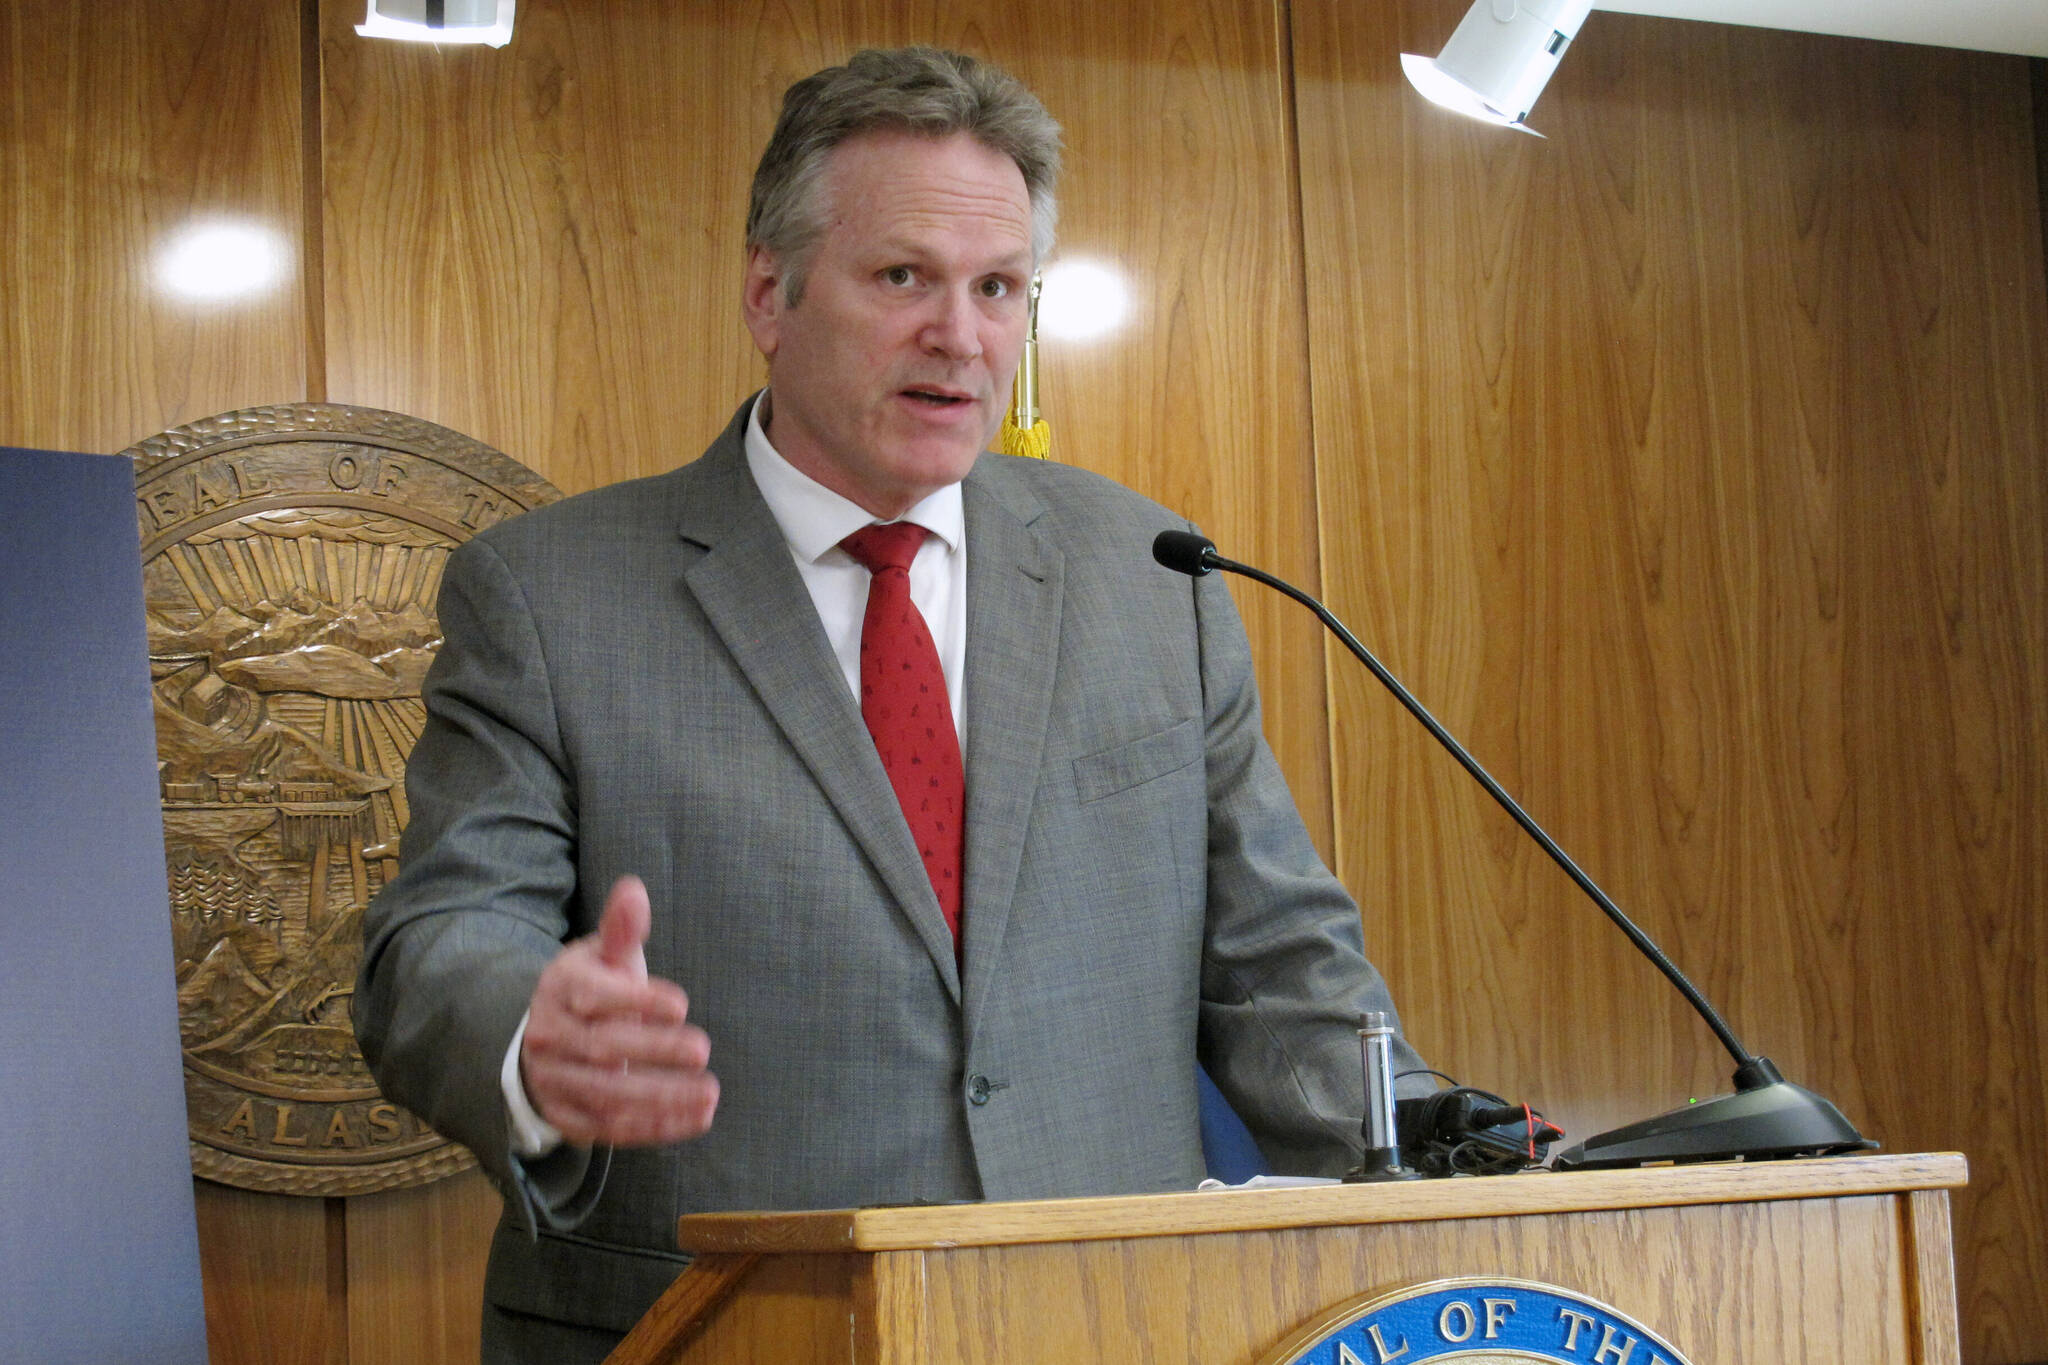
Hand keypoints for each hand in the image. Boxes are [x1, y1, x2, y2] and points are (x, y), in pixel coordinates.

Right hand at [520, 875, 719, 1146]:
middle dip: (655, 1051)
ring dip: (662, 1098)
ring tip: (710, 1093)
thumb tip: (634, 890)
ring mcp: (556, 1082)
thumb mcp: (602, 955)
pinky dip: (657, 1127)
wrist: (545, 1040)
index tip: (681, 1005)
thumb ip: (621, 929)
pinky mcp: (569, 1118)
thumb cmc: (591, 990)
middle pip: (604, 1049)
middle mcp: (551, 1038)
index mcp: (561, 990)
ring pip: (608, 1096)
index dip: (638, 1001)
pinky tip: (698, 1117)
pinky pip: (612, 1129)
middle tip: (702, 1049)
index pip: (594, 998)